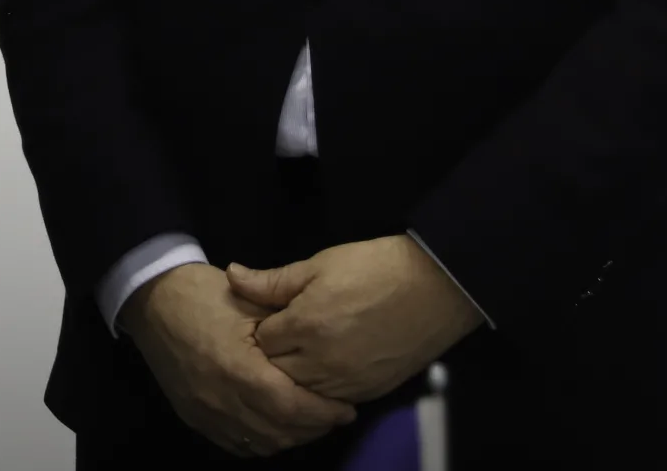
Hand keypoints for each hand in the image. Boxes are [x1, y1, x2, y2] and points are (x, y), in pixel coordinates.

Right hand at [118, 264, 355, 457]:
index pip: (291, 406)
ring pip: (260, 443)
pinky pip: (236, 444)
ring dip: (290, 437)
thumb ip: (286, 330)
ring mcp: (204, 413)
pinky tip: (276, 425)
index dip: (323, 413)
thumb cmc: (204, 294)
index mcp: (237, 368)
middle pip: (279, 432)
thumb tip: (325, 351)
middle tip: (335, 414)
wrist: (152, 299)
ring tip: (310, 420)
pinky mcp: (194, 417)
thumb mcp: (249, 302)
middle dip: (313, 427)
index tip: (347, 408)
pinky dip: (262, 440)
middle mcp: (220, 399)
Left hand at [227, 236, 482, 405]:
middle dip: (273, 356)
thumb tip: (232, 276)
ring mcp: (346, 382)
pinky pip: (330, 401)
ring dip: (295, 375)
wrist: (434, 287)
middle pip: (276, 372)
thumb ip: (272, 280)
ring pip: (301, 392)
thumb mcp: (319, 265)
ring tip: (303, 351)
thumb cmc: (375, 268)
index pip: (260, 341)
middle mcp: (321, 361)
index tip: (269, 317)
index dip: (261, 328)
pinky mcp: (368, 392)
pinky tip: (326, 367)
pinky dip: (321, 389)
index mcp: (305, 325)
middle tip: (282, 336)